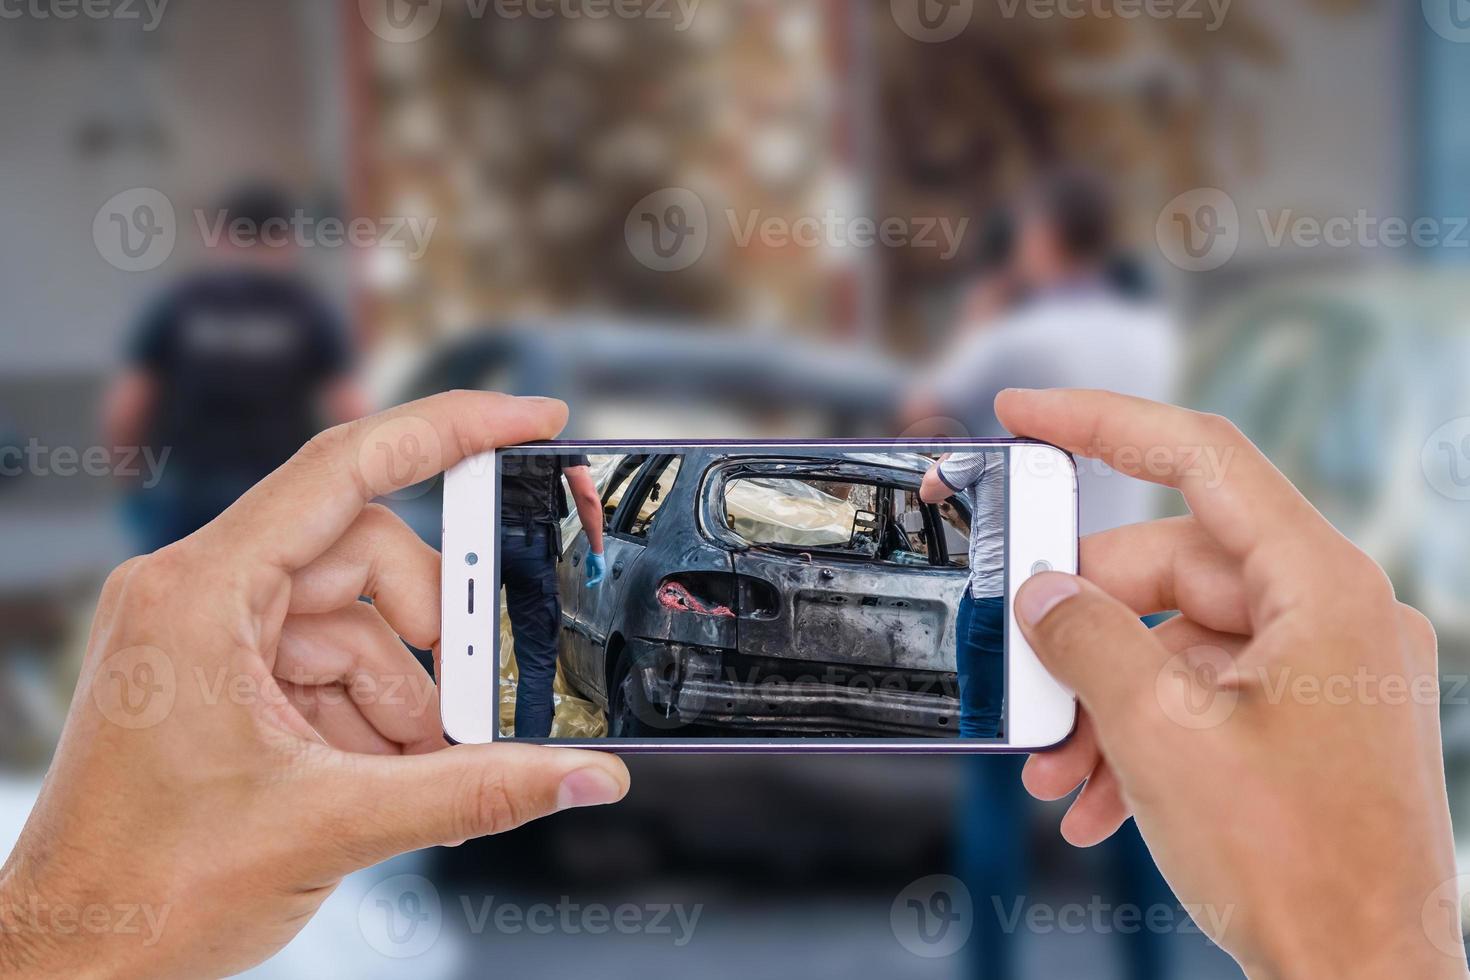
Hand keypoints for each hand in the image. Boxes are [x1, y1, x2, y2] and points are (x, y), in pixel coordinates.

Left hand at [0, 392, 630, 978]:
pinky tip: (380, 778)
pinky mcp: (224, 677)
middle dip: (430, 639)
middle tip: (478, 704)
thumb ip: (477, 790)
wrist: (73, 961)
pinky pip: (331, 666)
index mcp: (200, 594)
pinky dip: (373, 719)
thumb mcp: (333, 826)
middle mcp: (199, 596)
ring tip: (418, 771)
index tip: (527, 419)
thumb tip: (582, 773)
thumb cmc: (141, 889)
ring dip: (405, 699)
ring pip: (356, 624)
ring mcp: (209, 636)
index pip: (344, 470)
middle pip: (366, 562)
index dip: (448, 432)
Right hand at [998, 389, 1462, 978]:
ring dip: (1104, 700)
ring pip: (1179, 643)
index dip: (1101, 422)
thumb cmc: (1299, 866)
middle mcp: (1329, 613)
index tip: (1026, 415)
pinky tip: (1097, 798)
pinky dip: (1142, 734)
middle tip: (1021, 666)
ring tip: (1055, 769)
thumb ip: (1086, 640)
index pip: (1199, 457)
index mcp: (1319, 586)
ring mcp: (1323, 670)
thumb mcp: (1160, 734)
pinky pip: (1204, 695)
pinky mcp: (1308, 722)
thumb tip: (1042, 595)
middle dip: (1083, 625)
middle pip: (1172, 567)